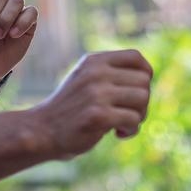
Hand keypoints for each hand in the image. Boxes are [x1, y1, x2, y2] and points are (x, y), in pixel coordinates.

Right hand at [34, 49, 152, 156]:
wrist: (42, 131)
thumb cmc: (71, 108)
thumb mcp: (86, 79)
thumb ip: (110, 73)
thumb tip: (147, 76)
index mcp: (94, 61)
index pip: (136, 56)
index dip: (146, 74)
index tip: (138, 91)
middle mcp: (96, 73)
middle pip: (144, 81)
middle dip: (142, 101)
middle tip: (128, 114)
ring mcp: (96, 93)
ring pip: (143, 99)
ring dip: (139, 116)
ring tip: (123, 124)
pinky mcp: (98, 115)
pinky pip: (133, 119)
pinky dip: (131, 130)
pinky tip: (117, 134)